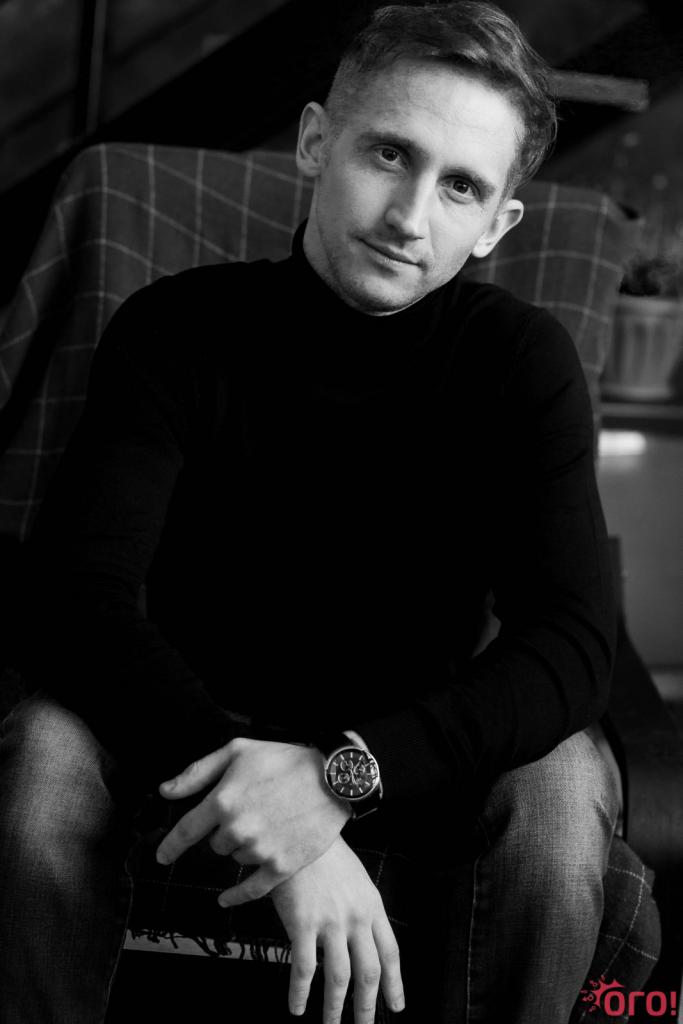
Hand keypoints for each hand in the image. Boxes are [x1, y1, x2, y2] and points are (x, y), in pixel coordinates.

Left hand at [155, 737, 350, 902]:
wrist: (334, 777)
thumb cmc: (285, 759)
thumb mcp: (238, 752)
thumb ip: (198, 772)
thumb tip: (166, 792)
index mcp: (223, 800)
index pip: (185, 832)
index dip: (170, 846)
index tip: (162, 857)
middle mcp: (238, 829)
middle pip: (215, 844)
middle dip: (225, 831)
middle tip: (248, 812)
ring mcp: (260, 850)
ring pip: (235, 859)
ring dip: (243, 847)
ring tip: (266, 824)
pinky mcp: (282, 866)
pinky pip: (250, 889)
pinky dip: (237, 894)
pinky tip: (227, 897)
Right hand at [272, 836, 404, 1023]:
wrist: (302, 833)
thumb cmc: (326, 855)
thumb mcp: (356, 879)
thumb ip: (362, 909)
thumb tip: (362, 939)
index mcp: (372, 906)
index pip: (390, 953)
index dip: (395, 983)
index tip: (397, 1006)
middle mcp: (356, 917)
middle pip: (369, 972)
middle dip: (368, 1006)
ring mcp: (331, 921)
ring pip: (340, 977)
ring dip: (336, 1008)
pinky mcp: (303, 923)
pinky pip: (304, 968)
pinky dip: (300, 993)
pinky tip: (297, 1007)